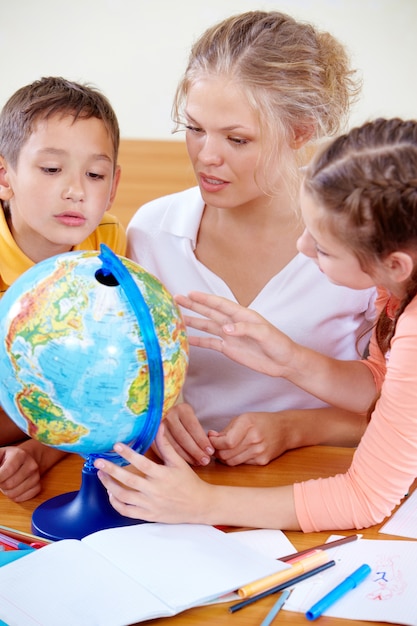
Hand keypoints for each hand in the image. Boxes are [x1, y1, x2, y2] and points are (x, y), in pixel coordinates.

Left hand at [0, 446, 40, 501]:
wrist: (27, 457)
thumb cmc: (9, 457)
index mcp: (20, 455)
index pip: (6, 471)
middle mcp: (31, 465)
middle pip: (9, 484)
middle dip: (0, 484)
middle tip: (1, 479)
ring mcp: (36, 476)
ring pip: (14, 494)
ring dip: (6, 491)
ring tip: (7, 482)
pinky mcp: (38, 486)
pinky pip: (22, 498)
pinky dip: (15, 496)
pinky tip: (15, 488)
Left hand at [94, 425, 212, 523]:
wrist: (199, 505)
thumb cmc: (188, 482)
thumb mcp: (179, 462)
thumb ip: (166, 445)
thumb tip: (159, 426)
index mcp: (162, 475)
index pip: (142, 463)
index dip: (128, 454)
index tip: (116, 445)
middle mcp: (154, 491)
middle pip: (128, 480)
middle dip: (110, 470)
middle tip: (98, 461)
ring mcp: (150, 505)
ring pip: (123, 496)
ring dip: (109, 485)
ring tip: (101, 474)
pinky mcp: (148, 515)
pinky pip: (126, 511)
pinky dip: (116, 503)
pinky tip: (111, 494)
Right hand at [159, 403, 214, 465]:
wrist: (165, 413)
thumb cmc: (184, 420)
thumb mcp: (192, 418)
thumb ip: (199, 431)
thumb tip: (209, 450)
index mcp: (182, 409)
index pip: (193, 427)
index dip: (202, 441)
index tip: (210, 451)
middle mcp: (169, 415)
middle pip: (183, 437)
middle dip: (196, 451)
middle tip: (205, 461)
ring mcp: (159, 425)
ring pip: (173, 445)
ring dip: (187, 457)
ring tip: (197, 463)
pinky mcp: (152, 435)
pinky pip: (164, 449)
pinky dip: (175, 457)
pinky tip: (185, 462)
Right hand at [174, 292, 294, 376]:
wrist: (283, 362)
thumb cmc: (279, 344)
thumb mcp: (265, 333)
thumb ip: (245, 329)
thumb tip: (225, 329)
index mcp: (243, 315)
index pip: (220, 304)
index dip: (205, 299)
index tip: (190, 294)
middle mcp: (233, 323)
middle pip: (210, 312)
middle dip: (193, 305)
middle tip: (177, 299)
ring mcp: (230, 336)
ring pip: (207, 326)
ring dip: (193, 321)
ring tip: (178, 318)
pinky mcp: (228, 349)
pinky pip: (210, 343)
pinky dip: (198, 341)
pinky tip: (187, 340)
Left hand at [209, 412, 290, 465]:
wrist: (285, 429)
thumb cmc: (261, 422)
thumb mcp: (243, 419)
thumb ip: (226, 430)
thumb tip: (210, 437)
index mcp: (248, 424)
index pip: (226, 442)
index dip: (214, 444)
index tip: (211, 441)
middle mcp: (254, 438)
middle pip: (226, 454)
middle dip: (216, 452)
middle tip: (215, 448)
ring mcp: (259, 451)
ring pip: (232, 462)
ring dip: (224, 458)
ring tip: (224, 451)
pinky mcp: (262, 461)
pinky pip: (242, 464)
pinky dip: (236, 460)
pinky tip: (238, 453)